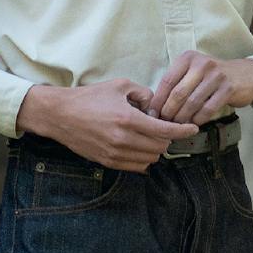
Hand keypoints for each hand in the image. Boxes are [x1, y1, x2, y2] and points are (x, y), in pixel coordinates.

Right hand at [20, 80, 197, 171]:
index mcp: (128, 119)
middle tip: (163, 127)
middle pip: (160, 147)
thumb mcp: (119, 86)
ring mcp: (115, 154)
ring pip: (150, 159)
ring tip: (149, 136)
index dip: (183, 130)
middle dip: (167, 138)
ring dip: (155, 149)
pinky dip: (143, 158)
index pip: (165, 130)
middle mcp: (123, 140)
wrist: (60, 115)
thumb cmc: (89, 97)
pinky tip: (139, 146)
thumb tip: (155, 104)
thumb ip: (142, 92)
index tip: (193, 128)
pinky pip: (136, 166)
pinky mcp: (107, 162)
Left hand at [148, 51, 252, 127]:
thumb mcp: (193, 72)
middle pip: (178, 93)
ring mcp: (216, 75)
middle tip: (164, 124)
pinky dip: (199, 119)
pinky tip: (194, 124)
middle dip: (169, 112)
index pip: (167, 81)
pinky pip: (208, 109)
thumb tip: (155, 108)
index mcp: (188, 58)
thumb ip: (176, 84)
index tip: (152, 115)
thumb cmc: (212, 77)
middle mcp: (201, 64)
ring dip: (183, 118)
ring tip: (178, 127)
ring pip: (192, 103)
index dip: (158, 100)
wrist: (245, 75)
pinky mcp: (228, 88)